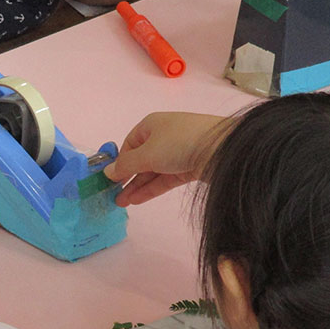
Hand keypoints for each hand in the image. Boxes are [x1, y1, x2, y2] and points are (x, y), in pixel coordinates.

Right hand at [103, 111, 228, 206]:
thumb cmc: (178, 143)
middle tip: (114, 196)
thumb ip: (125, 165)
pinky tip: (138, 200)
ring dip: (137, 186)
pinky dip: (152, 188)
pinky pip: (165, 178)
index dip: (120, 162)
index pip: (129, 144)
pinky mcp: (189, 166)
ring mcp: (177, 152)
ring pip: (153, 171)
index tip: (111, 180)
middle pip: (140, 159)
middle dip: (127, 178)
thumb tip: (107, 172)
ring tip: (122, 203)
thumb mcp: (147, 154)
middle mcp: (163, 136)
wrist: (222, 149)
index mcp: (151, 125)